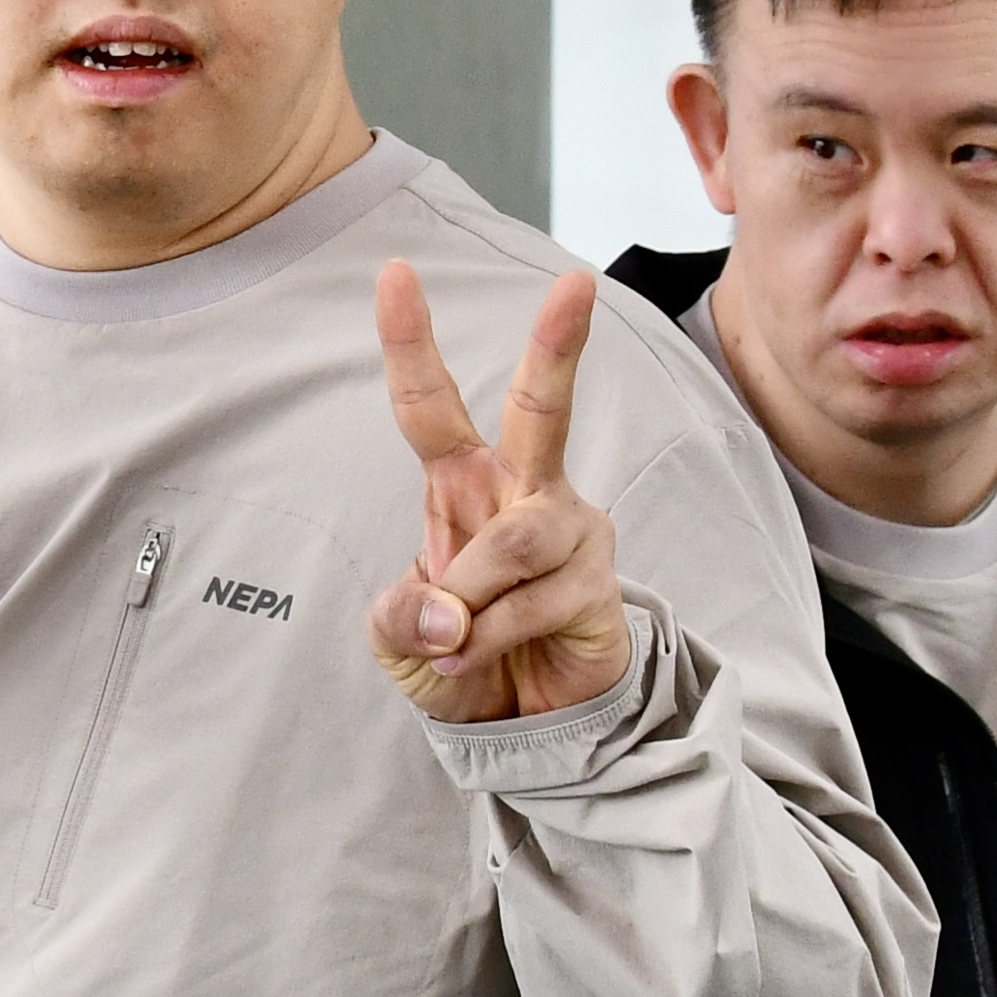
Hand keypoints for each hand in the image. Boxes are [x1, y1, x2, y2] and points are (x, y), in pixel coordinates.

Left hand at [363, 262, 628, 725]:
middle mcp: (523, 490)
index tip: (395, 272)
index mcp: (463, 483)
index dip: (409, 342)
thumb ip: (400, 616)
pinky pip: (534, 600)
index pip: (430, 404)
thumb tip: (444, 611)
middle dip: (557, 345)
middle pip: (541, 407)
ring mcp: (570, 531)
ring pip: (515, 538)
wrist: (520, 724)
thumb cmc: (458, 655)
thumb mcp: (397, 639)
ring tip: (454, 637)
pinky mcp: (601, 583)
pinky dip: (492, 635)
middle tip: (576, 284)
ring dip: (469, 596)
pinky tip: (484, 653)